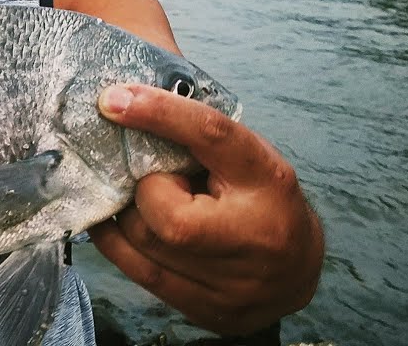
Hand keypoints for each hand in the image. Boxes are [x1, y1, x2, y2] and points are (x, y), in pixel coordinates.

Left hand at [88, 84, 323, 335]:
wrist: (297, 269)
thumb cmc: (263, 197)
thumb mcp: (245, 155)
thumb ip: (197, 134)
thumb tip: (133, 96)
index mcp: (268, 180)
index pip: (212, 136)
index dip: (160, 114)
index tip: (113, 99)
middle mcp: (254, 236)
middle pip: (167, 211)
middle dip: (146, 189)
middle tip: (155, 180)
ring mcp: (233, 283)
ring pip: (146, 244)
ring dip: (128, 215)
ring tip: (138, 200)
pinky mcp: (209, 311)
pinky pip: (140, 273)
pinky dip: (115, 242)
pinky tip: (110, 222)